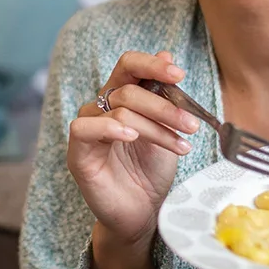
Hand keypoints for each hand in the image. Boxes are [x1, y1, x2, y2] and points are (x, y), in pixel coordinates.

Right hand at [68, 50, 199, 249]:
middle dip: (165, 106)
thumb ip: (165, 95)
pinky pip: (84, 128)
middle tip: (190, 124)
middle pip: (129, 89)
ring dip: (155, 125)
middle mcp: (102, 108)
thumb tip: (168, 55)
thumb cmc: (152, 172)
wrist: (143, 214)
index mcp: (123, 97)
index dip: (152, 64)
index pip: (129, 65)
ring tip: (179, 145)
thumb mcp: (168, 130)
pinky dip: (110, 128)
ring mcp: (89, 129)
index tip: (178, 75)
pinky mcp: (78, 152)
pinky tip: (131, 137)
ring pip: (118, 109)